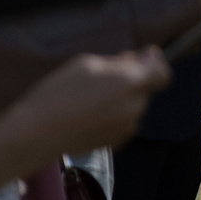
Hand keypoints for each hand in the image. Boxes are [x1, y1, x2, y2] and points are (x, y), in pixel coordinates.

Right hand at [1, 49, 171, 160]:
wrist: (38, 133)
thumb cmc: (57, 93)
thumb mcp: (86, 64)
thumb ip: (120, 61)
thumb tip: (143, 58)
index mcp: (130, 83)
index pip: (162, 74)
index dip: (155, 64)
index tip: (143, 58)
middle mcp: (136, 106)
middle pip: (144, 89)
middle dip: (130, 81)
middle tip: (100, 79)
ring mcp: (129, 126)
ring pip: (133, 106)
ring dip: (120, 99)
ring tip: (88, 100)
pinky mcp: (119, 141)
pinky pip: (123, 122)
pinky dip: (113, 115)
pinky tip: (88, 115)